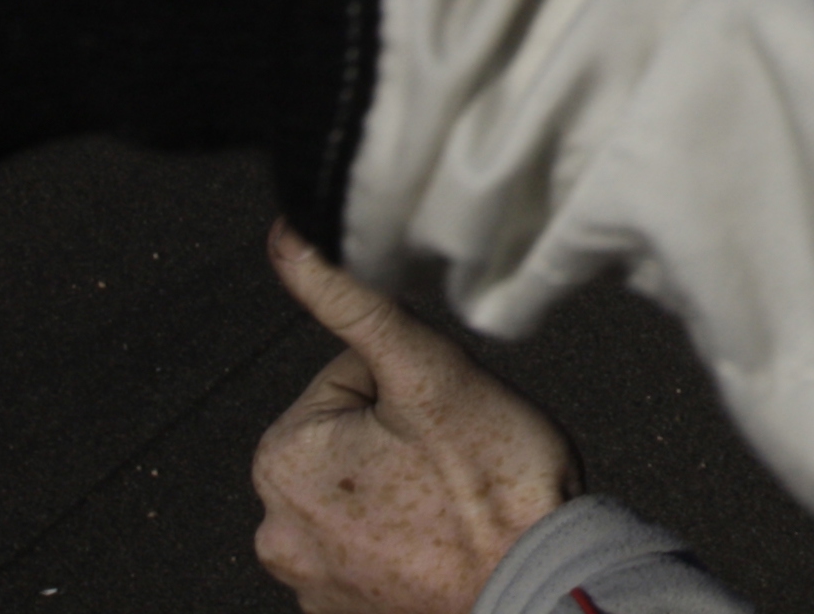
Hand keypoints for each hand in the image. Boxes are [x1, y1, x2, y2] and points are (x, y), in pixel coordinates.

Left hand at [250, 222, 579, 613]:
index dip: (410, 385)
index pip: (349, 377)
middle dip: (403, 436)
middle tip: (458, 458)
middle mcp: (275, 527)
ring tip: (457, 502)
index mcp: (282, 458)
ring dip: (405, 489)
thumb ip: (350, 299)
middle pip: (352, 438)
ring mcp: (307, 581)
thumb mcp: (426, 368)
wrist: (537, 590)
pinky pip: (372, 550)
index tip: (447, 418)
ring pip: (364, 493)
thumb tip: (287, 235)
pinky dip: (407, 541)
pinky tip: (448, 542)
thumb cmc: (491, 481)